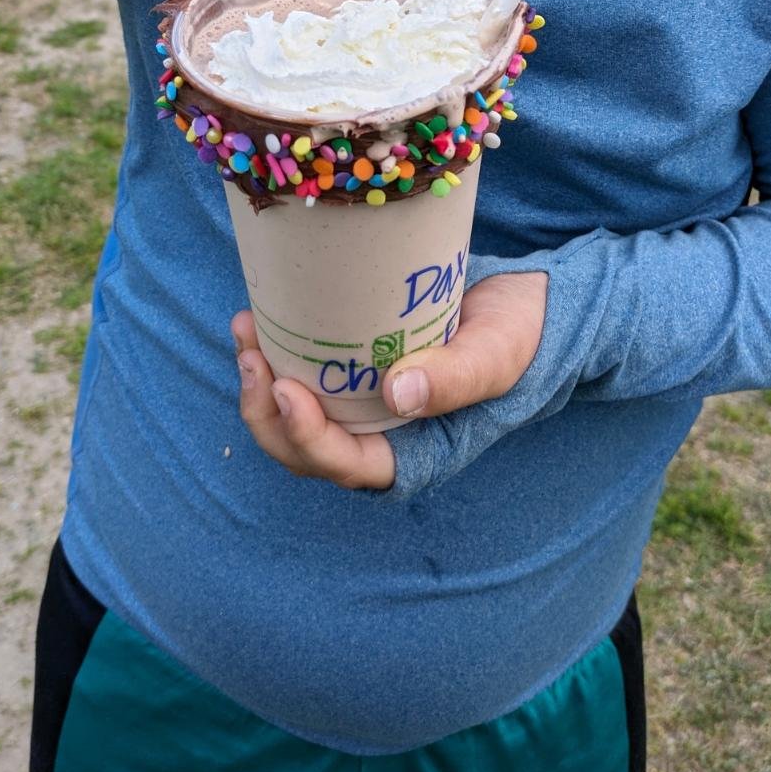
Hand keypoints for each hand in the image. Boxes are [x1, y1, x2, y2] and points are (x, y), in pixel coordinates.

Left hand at [232, 270, 547, 490]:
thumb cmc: (517, 336)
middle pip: (306, 452)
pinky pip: (304, 377)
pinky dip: (275, 356)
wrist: (526, 305)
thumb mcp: (496, 354)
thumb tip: (398, 395)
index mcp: (416, 452)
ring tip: (244, 332)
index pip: (350, 466)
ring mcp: (363, 405)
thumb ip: (456, 377)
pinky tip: (259, 320)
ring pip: (294, 417)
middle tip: (251, 357)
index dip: (310, 440)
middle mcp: (382, 437)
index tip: (289, 390)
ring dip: (260, 385)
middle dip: (267, 413)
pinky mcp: (354, 369)